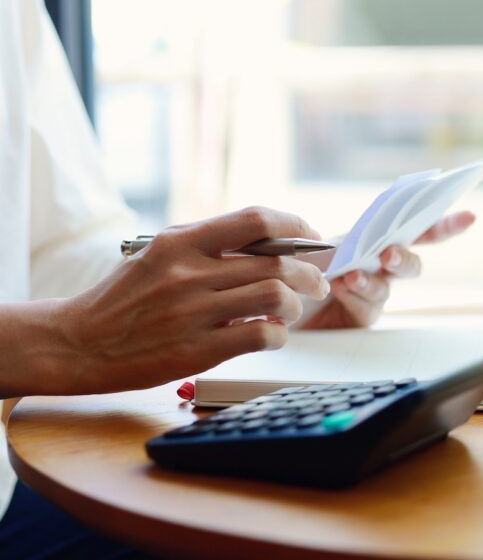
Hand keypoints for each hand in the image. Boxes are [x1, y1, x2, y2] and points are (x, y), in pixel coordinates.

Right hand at [46, 207, 328, 394]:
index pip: (255, 220)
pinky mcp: (197, 350)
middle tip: (317, 283)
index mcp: (180, 243)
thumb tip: (268, 242)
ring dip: (296, 305)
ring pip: (275, 297)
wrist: (76, 342)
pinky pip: (261, 334)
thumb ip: (206, 246)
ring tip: (292, 311)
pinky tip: (271, 334)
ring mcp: (193, 312)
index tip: (309, 236)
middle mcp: (188, 273)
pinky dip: (278, 334)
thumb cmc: (123, 298)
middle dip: (309, 273)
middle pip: (276, 263)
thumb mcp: (157, 256)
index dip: (294, 225)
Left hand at [303, 211, 475, 328]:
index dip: (446, 224)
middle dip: (404, 257)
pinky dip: (354, 295)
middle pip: (411, 263)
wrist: (274, 295)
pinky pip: (367, 307)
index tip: (470, 217)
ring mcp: (375, 293)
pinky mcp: (362, 317)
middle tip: (388, 253)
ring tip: (350, 275)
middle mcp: (382, 266)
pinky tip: (340, 286)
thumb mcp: (318, 244)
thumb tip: (362, 241)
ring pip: (387, 287)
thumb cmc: (298, 264)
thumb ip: (343, 241)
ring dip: (372, 280)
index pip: (417, 229)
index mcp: (377, 238)